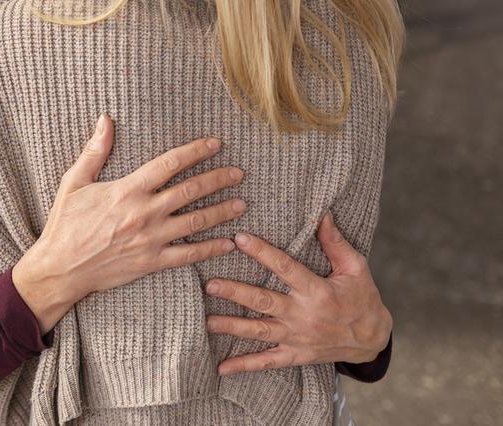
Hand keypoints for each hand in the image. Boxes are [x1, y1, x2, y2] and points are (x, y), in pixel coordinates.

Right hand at [13, 115, 244, 332]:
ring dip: (221, 211)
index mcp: (127, 190)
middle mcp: (144, 213)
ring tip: (241, 203)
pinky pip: (188, 255)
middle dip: (218, 179)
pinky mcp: (152, 263)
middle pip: (190, 191)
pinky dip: (210, 249)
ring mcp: (151, 239)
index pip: (169, 164)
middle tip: (238, 173)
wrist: (60, 267)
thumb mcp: (74, 182)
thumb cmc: (65, 223)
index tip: (215, 144)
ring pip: (195, 222)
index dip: (195, 152)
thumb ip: (94, 151)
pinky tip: (227, 243)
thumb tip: (105, 120)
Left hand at [205, 213, 392, 373]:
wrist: (373, 339)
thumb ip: (335, 243)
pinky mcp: (295, 355)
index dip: (262, 252)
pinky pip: (267, 362)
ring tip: (207, 320)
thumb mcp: (356, 268)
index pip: (285, 268)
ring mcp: (297, 338)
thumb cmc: (363, 298)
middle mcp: (304, 316)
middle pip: (264, 302)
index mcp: (318, 291)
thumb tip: (321, 214)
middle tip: (211, 285)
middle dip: (236, 293)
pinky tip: (221, 367)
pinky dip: (244, 365)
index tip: (240, 238)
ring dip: (232, 326)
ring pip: (259, 331)